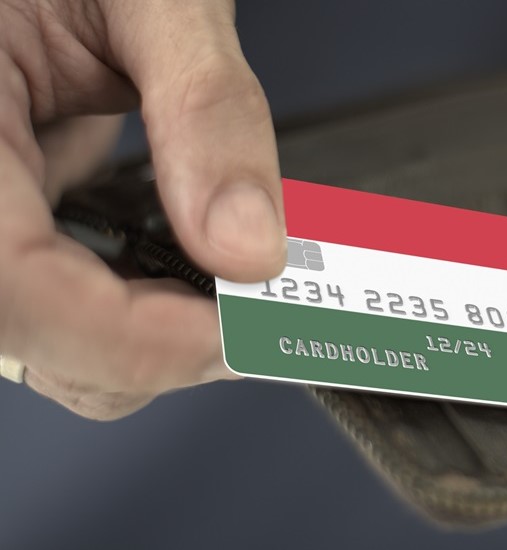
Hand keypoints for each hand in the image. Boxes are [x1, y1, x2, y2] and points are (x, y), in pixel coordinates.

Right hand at [0, 0, 283, 418]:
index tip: (236, 334)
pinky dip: (134, 301)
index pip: (11, 286)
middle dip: (151, 347)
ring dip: (146, 332)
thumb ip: (206, 110)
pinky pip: (58, 293)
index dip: (124, 337)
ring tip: (235, 285)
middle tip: (261, 310)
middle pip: (27, 334)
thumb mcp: (155, 0)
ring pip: (43, 334)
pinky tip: (193, 260)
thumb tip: (251, 247)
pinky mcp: (9, 214)